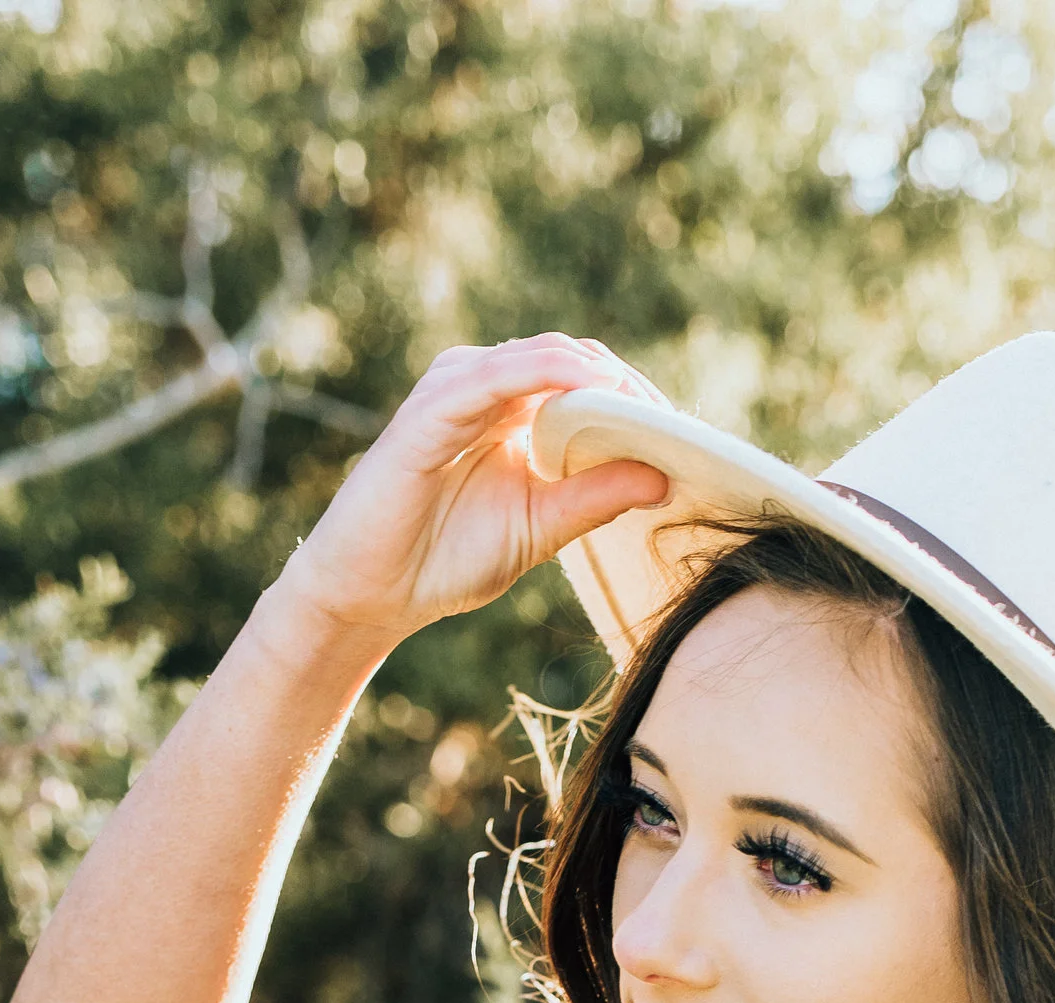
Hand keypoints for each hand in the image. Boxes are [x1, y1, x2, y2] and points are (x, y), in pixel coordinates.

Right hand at [276, 332, 668, 651]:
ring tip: (644, 405)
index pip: (585, 379)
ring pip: (539, 357)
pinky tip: (591, 387)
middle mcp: (483, 386)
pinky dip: (547, 374)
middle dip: (627, 386)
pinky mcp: (429, 410)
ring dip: (598, 375)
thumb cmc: (445, 559)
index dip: (635, 398)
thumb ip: (594, 498)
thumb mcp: (539, 528)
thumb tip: (663, 475)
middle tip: (675, 421)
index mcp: (511, 410)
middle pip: (571, 359)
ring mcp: (454, 391)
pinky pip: (495, 376)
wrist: (372, 593)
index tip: (683, 432)